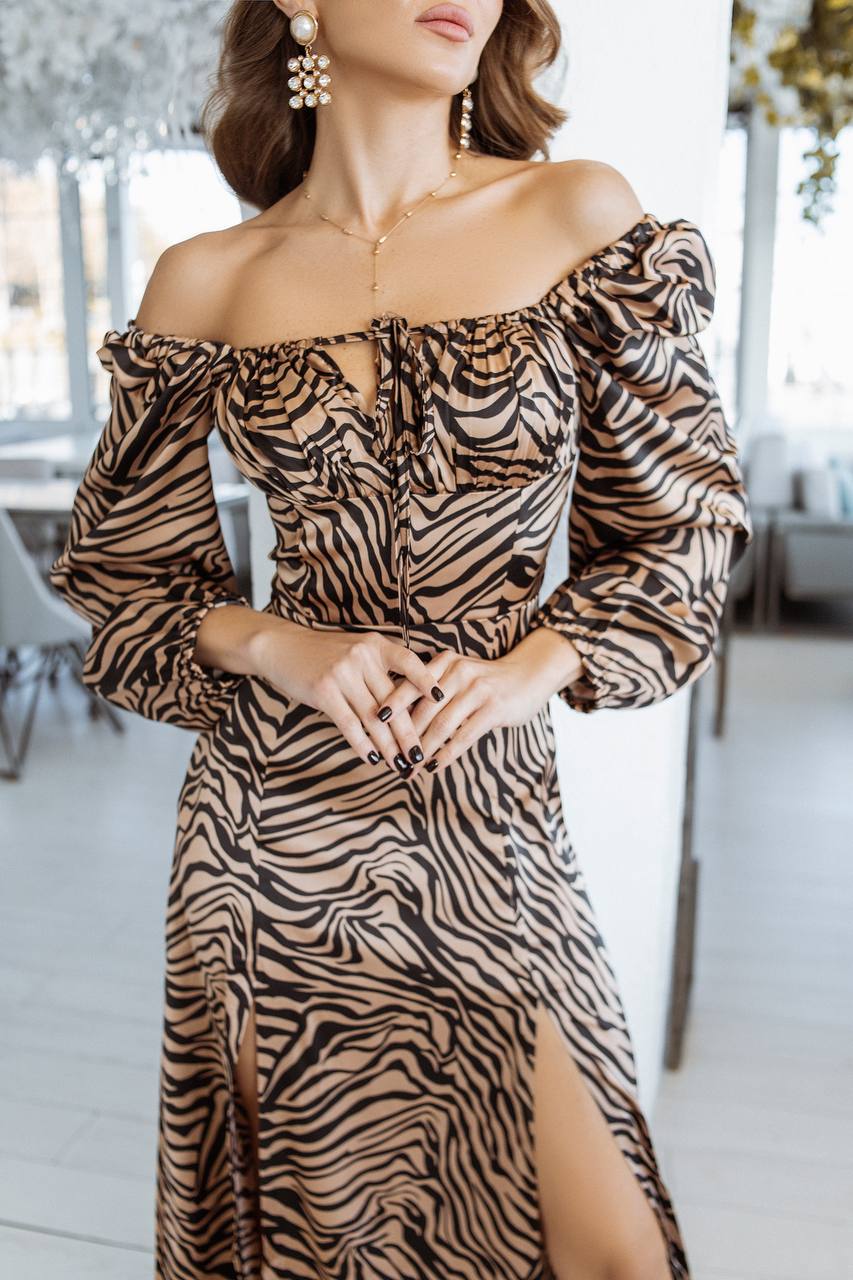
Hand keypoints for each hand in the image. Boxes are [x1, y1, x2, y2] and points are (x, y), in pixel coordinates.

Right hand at [247, 620, 445, 775]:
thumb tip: (408, 705)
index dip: (426, 681)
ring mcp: (343, 673)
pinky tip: (373, 759)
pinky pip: (350, 725)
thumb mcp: (356, 651)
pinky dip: (363, 745)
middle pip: (394, 702)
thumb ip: (380, 670)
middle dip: (409, 733)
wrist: (282, 647)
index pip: (409, 663)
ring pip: (374, 718)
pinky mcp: (324, 690)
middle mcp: (363, 657)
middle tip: (421, 756)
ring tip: (401, 765)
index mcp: (376, 645)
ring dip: (389, 747)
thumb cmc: (324, 654)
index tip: (441, 701)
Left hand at [376, 625, 584, 780]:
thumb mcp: (457, 675)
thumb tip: (396, 720)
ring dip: (423, 749)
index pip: (409, 685)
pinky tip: (434, 766)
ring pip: (441, 724)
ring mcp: (477, 689)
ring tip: (409, 768)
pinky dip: (447, 753)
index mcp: (444, 662)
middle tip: (389, 758)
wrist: (528, 674)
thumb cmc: (485, 681)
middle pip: (422, 709)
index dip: (389, 706)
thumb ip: (431, 690)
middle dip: (404, 737)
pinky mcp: (494, 708)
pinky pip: (464, 735)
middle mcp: (458, 671)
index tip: (368, 725)